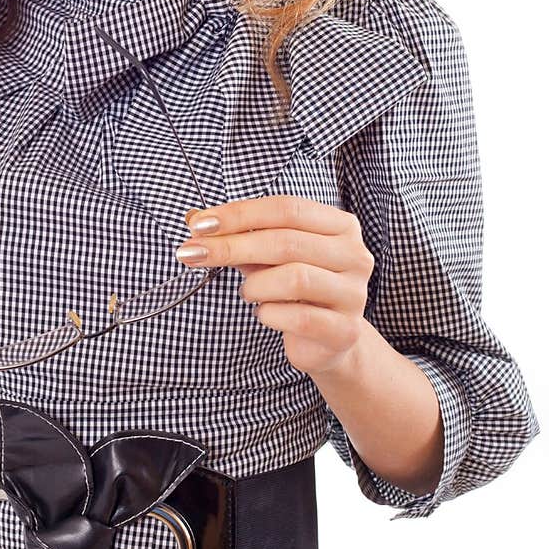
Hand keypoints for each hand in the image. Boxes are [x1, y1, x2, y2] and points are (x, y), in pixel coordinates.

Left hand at [177, 195, 375, 377]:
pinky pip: (300, 318)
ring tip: (247, 292)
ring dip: (256, 285)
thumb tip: (194, 218)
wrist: (328, 340)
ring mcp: (354, 294)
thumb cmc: (296, 289)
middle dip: (233, 246)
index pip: (286, 208)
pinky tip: (264, 314)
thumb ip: (238, 235)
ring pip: (295, 278)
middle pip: (287, 241)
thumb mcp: (267, 256)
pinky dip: (270, 314)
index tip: (199, 223)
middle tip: (193, 253)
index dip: (240, 214)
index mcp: (339, 226)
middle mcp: (354, 255)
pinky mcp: (345, 331)